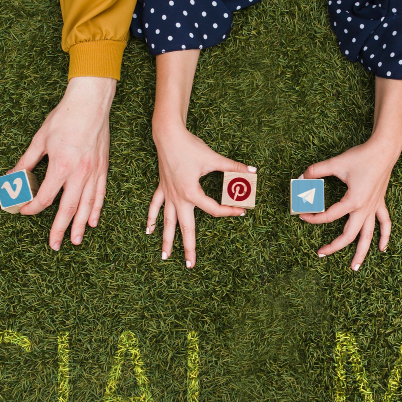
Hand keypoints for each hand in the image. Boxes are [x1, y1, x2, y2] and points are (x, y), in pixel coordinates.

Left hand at [11, 76, 113, 249]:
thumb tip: (10, 179)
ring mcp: (94, 172)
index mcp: (61, 166)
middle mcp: (80, 173)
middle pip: (69, 209)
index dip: (32, 207)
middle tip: (55, 245)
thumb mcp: (40, 139)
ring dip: (80, 225)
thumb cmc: (64, 118)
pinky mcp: (103, 169)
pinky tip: (92, 222)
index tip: (23, 210)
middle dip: (60, 229)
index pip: (45, 197)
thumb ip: (26, 163)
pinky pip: (100, 194)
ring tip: (75, 240)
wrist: (91, 104)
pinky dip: (96, 210)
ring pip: (87, 206)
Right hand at [146, 123, 250, 267]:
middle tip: (190, 266)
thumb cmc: (190, 147)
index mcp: (192, 193)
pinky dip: (151, 219)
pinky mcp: (162, 188)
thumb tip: (253, 171)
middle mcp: (178, 198)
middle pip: (185, 228)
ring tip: (165, 257)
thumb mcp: (214, 158)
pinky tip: (148, 231)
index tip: (242, 212)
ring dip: (166, 240)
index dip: (229, 212)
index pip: (213, 210)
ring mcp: (168, 195)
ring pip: (167, 222)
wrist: (168, 136)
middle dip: (188, 248)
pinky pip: (155, 207)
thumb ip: (234, 167)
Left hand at [299, 135, 401, 269]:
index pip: (329, 216)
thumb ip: (317, 170)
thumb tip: (301, 177)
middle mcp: (364, 209)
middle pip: (349, 235)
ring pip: (368, 236)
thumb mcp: (336, 163)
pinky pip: (385, 224)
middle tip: (320, 253)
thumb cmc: (361, 156)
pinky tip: (382, 248)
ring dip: (362, 253)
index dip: (313, 217)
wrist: (384, 150)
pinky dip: (385, 237)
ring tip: (354, 267)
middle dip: (334, 247)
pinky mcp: (380, 203)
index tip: (302, 215)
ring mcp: (373, 208)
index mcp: (353, 201)